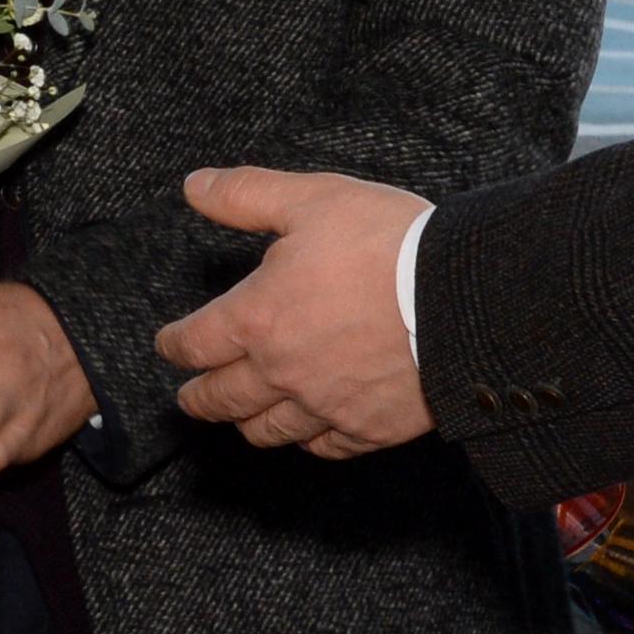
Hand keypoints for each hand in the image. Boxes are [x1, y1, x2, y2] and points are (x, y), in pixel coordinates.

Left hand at [155, 168, 432, 456]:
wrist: (466, 299)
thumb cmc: (388, 244)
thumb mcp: (311, 199)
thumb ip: (245, 195)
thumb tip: (194, 187)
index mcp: (256, 319)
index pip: (194, 344)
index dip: (173, 346)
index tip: (167, 347)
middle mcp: (281, 373)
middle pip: (220, 399)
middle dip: (198, 397)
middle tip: (190, 396)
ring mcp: (326, 406)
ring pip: (268, 431)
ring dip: (246, 423)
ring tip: (241, 418)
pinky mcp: (369, 428)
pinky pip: (324, 446)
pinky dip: (308, 441)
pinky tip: (307, 432)